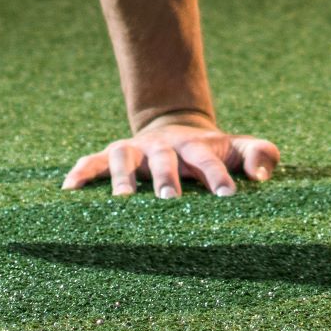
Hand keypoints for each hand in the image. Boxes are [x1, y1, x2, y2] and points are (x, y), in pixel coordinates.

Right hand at [62, 116, 281, 198]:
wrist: (177, 130)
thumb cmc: (213, 151)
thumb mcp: (240, 148)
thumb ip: (261, 154)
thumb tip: (261, 176)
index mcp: (196, 147)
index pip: (209, 161)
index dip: (219, 177)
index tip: (229, 196)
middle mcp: (163, 148)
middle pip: (165, 161)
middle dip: (167, 179)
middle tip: (170, 200)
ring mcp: (136, 151)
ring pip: (125, 160)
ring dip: (123, 178)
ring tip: (121, 200)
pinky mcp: (112, 156)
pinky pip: (92, 162)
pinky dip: (81, 172)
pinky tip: (69, 189)